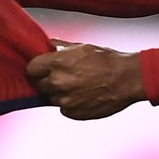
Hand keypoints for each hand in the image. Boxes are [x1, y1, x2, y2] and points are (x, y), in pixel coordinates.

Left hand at [26, 39, 144, 119]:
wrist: (127, 79)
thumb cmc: (107, 60)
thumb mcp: (82, 47)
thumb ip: (61, 47)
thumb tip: (50, 44)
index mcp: (56, 63)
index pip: (31, 69)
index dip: (37, 68)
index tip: (43, 69)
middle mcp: (57, 83)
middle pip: (40, 85)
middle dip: (48, 81)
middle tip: (64, 77)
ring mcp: (65, 100)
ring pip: (52, 98)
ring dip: (60, 93)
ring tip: (79, 86)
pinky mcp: (74, 113)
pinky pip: (64, 109)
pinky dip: (71, 104)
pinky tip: (84, 95)